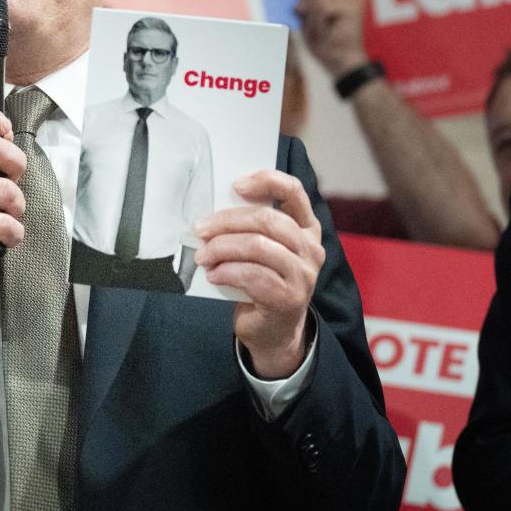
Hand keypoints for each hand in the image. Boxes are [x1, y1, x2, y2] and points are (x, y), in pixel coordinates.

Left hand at [194, 170, 324, 377]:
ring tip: (203, 256)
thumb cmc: (262, 282)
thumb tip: (212, 214)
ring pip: (257, 246)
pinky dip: (227, 272)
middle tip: (200, 229)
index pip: (294, 191)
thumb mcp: (261, 250)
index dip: (266, 181)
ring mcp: (303, 274)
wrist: (272, 330)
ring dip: (222, 248)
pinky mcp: (289, 298)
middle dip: (226, 221)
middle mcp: (310, 248)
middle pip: (267, 219)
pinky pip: (252, 275)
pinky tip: (214, 275)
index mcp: (305, 228)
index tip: (236, 185)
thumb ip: (249, 229)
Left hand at [295, 0, 369, 76]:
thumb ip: (306, 4)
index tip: (302, 1)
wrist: (342, 62)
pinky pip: (323, 7)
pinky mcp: (353, 6)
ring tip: (320, 27)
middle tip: (305, 13)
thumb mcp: (309, 20)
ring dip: (312, 14)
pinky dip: (317, 21)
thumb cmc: (325, 43)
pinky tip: (326, 30)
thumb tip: (299, 2)